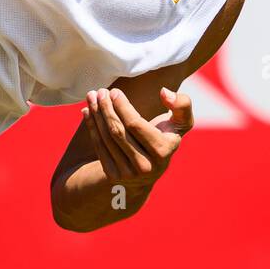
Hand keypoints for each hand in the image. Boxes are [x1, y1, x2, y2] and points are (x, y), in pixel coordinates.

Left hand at [79, 86, 193, 186]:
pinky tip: (88, 111)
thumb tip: (164, 92)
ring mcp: (129, 174)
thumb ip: (182, 105)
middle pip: (118, 131)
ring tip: (91, 97)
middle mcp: (146, 166)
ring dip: (96, 115)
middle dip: (106, 108)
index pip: (135, 124)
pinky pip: (99, 147)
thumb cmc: (165, 137)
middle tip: (100, 91)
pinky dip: (91, 127)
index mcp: (164, 151)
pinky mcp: (114, 176)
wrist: (151, 170)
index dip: (122, 106)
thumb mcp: (180, 123)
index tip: (114, 91)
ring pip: (106, 138)